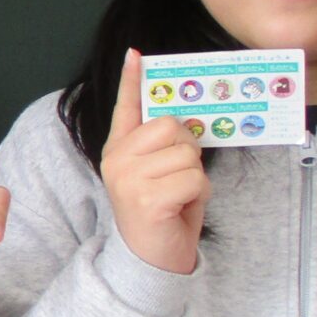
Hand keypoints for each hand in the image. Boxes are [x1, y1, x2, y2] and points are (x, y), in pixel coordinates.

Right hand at [102, 50, 209, 274]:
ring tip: (180, 197)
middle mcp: (117, 160)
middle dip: (188, 150)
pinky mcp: (147, 198)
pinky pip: (194, 179)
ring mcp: (128, 178)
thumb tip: (184, 121)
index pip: (126, 107)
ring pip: (188, 155)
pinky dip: (199, 195)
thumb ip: (164, 147)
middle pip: (172, 126)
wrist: (151, 262)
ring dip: (196, 177)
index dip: (132, 80)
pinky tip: (182, 209)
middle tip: (178, 177)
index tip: (136, 54)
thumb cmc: (163, 214)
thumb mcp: (160, 174)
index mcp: (119, 150)